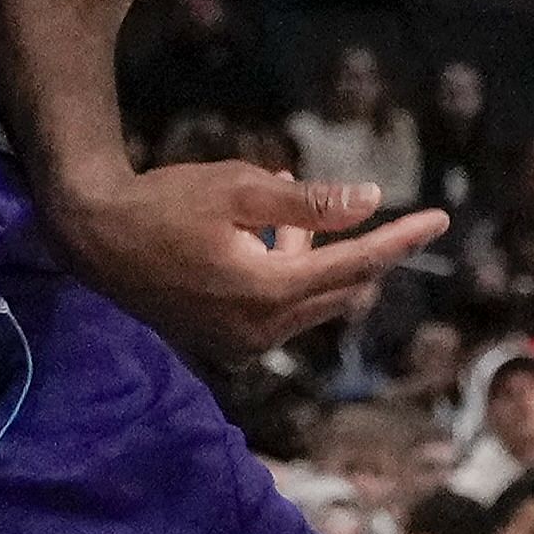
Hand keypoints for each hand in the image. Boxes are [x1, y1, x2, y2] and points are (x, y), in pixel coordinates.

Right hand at [61, 160, 448, 361]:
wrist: (94, 240)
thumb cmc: (164, 203)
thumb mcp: (238, 188)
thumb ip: (309, 203)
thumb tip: (371, 201)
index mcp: (267, 293)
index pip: (356, 265)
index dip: (399, 239)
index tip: (439, 219)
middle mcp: (261, 331)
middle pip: (339, 288)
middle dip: (349, 244)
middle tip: (329, 201)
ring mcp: (243, 345)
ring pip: (311, 299)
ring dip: (312, 257)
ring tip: (281, 207)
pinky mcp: (228, 345)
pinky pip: (282, 311)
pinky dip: (286, 275)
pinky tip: (263, 237)